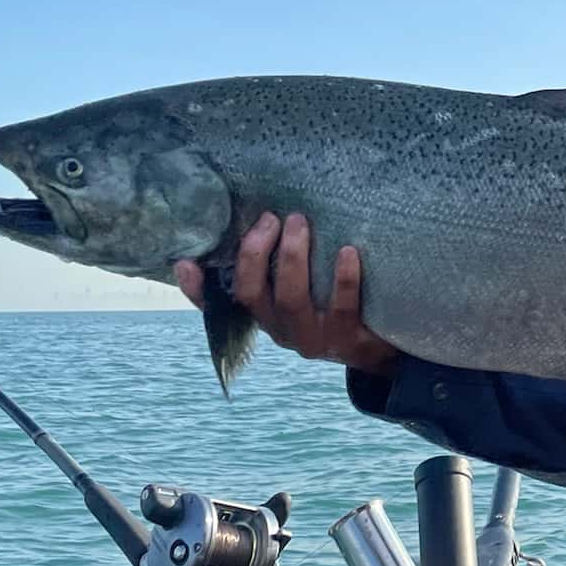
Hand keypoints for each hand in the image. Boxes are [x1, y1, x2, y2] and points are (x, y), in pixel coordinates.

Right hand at [175, 211, 400, 370]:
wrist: (381, 350)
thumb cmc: (334, 306)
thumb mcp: (304, 291)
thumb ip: (280, 266)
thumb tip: (262, 215)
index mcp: (265, 316)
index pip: (220, 306)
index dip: (197, 289)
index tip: (184, 262)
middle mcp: (282, 330)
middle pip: (253, 295)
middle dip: (255, 253)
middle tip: (271, 218)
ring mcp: (315, 338)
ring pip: (292, 300)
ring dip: (292, 258)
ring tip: (298, 222)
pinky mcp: (349, 339)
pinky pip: (343, 307)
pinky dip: (343, 277)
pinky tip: (348, 250)